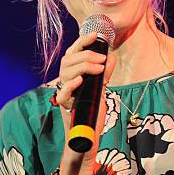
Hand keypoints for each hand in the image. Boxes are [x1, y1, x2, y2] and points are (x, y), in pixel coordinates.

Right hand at [56, 32, 115, 161]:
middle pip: (67, 60)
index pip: (73, 53)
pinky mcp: (65, 108)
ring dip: (82, 66)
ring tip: (99, 68)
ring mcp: (64, 94)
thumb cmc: (92, 114)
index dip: (82, 42)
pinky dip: (71, 85)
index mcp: (73, 75)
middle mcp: (66, 83)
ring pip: (65, 73)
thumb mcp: (101, 90)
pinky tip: (81, 80)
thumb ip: (104, 74)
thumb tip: (111, 57)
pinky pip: (62, 94)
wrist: (88, 139)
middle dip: (85, 55)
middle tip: (102, 60)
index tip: (95, 35)